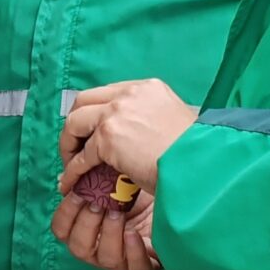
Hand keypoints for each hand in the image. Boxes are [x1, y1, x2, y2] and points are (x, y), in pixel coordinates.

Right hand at [52, 189, 159, 269]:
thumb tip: (63, 179)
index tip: (77, 193)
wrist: (169, 195)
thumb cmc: (136, 190)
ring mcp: (122, 261)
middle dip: (87, 223)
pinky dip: (133, 252)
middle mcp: (99, 250)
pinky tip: (133, 233)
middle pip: (79, 248)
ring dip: (109, 234)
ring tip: (118, 213)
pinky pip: (136, 269)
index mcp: (84, 230)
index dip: (65, 213)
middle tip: (98, 202)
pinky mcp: (146, 266)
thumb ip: (86, 182)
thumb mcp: (109, 182)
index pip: (62, 231)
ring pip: (106, 259)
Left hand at [58, 79, 198, 195]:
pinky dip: (73, 170)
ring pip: (75, 123)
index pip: (108, 93)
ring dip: (68, 144)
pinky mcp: (108, 138)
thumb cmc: (195, 151)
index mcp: (147, 87)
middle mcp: (128, 94)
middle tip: (74, 146)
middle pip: (84, 102)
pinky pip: (81, 155)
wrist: (201, 165)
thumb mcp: (174, 122)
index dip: (94, 112)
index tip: (90, 131)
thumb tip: (131, 136)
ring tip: (70, 163)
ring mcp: (116, 113)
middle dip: (75, 124)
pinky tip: (71, 183)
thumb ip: (149, 120)